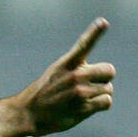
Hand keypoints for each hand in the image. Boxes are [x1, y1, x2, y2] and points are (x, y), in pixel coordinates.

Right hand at [16, 19, 114, 136]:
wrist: (28, 114)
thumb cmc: (44, 92)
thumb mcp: (56, 71)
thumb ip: (77, 67)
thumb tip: (105, 71)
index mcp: (67, 63)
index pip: (84, 44)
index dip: (95, 32)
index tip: (103, 22)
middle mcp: (75, 76)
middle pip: (109, 71)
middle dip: (104, 78)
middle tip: (91, 85)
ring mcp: (80, 92)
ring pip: (108, 89)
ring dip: (100, 94)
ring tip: (83, 99)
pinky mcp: (83, 108)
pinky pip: (106, 101)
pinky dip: (100, 104)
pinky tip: (87, 106)